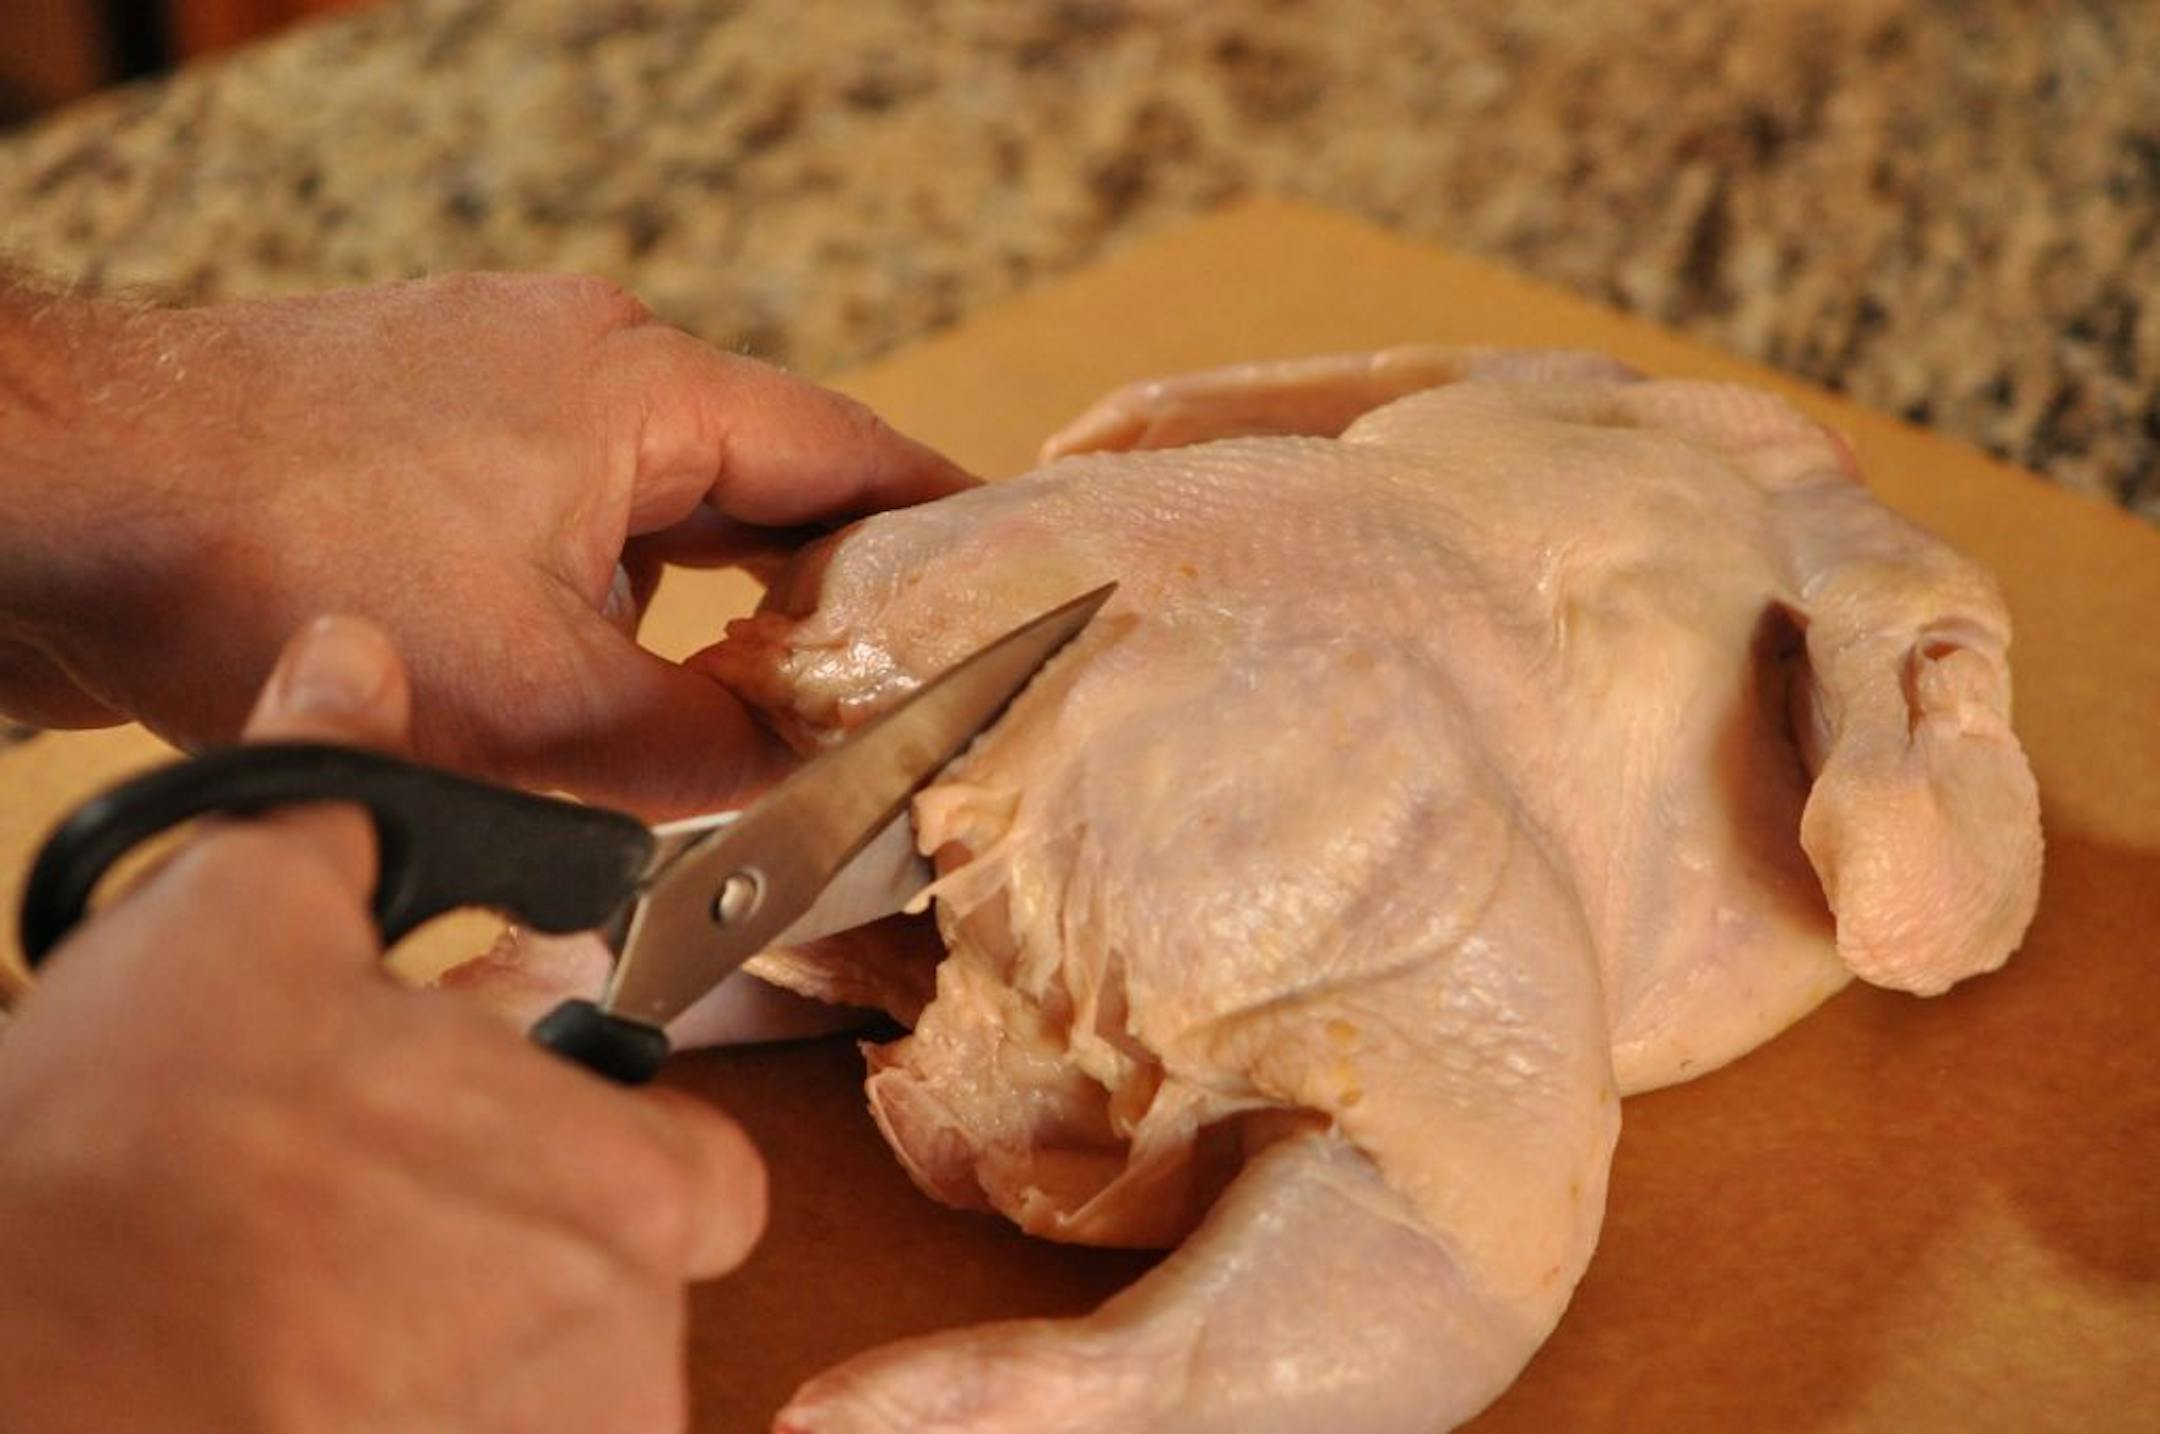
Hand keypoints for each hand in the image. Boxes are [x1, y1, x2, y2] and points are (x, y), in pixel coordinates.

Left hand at [0, 274, 971, 814]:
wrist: (64, 502)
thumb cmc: (286, 565)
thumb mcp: (546, 709)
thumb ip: (709, 749)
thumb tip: (805, 778)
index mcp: (647, 383)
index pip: (856, 452)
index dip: (946, 530)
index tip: (1011, 594)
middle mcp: (583, 353)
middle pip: (762, 477)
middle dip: (821, 588)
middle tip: (885, 688)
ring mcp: (494, 381)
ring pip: (658, 505)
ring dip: (704, 602)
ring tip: (751, 705)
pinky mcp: (418, 427)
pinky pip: (566, 509)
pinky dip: (609, 593)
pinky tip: (604, 679)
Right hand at [0, 617, 763, 1431]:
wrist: (41, 1369)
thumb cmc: (148, 1166)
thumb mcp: (236, 926)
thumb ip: (335, 790)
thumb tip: (353, 663)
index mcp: (626, 1187)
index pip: (711, 1177)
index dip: (624, 1153)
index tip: (530, 1144)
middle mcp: (621, 1344)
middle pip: (621, 1290)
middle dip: (522, 1253)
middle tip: (385, 1225)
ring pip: (552, 1389)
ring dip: (466, 1352)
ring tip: (322, 1306)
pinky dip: (422, 1411)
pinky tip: (311, 1378)